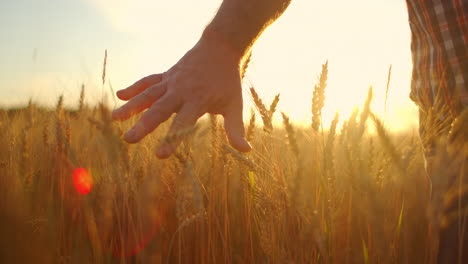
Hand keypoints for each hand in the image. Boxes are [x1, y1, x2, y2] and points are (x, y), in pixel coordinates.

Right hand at [112, 33, 251, 158]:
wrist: (220, 48)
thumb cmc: (228, 81)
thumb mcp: (234, 105)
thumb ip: (235, 129)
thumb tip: (246, 150)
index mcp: (197, 100)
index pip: (182, 123)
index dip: (171, 139)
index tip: (160, 155)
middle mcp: (180, 91)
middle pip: (159, 110)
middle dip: (143, 125)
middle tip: (128, 140)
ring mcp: (171, 81)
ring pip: (148, 94)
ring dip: (131, 106)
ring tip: (115, 119)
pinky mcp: (166, 75)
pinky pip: (148, 81)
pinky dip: (134, 88)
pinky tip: (120, 96)